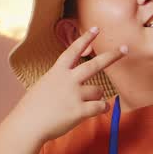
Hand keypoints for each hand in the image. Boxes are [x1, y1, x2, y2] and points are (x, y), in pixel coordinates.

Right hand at [11, 27, 126, 143]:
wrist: (27, 125)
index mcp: (57, 72)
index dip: (85, 39)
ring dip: (98, 97)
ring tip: (88, 103)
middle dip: (112, 56)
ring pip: (98, 91)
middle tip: (125, 49)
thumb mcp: (45, 85)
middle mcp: (68, 80)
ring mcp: (74, 95)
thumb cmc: (33, 108)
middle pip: (95, 65)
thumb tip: (77, 86)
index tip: (96, 29)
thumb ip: (61, 82)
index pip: (73, 50)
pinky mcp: (79, 111)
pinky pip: (100, 107)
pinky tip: (100, 110)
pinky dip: (103, 108)